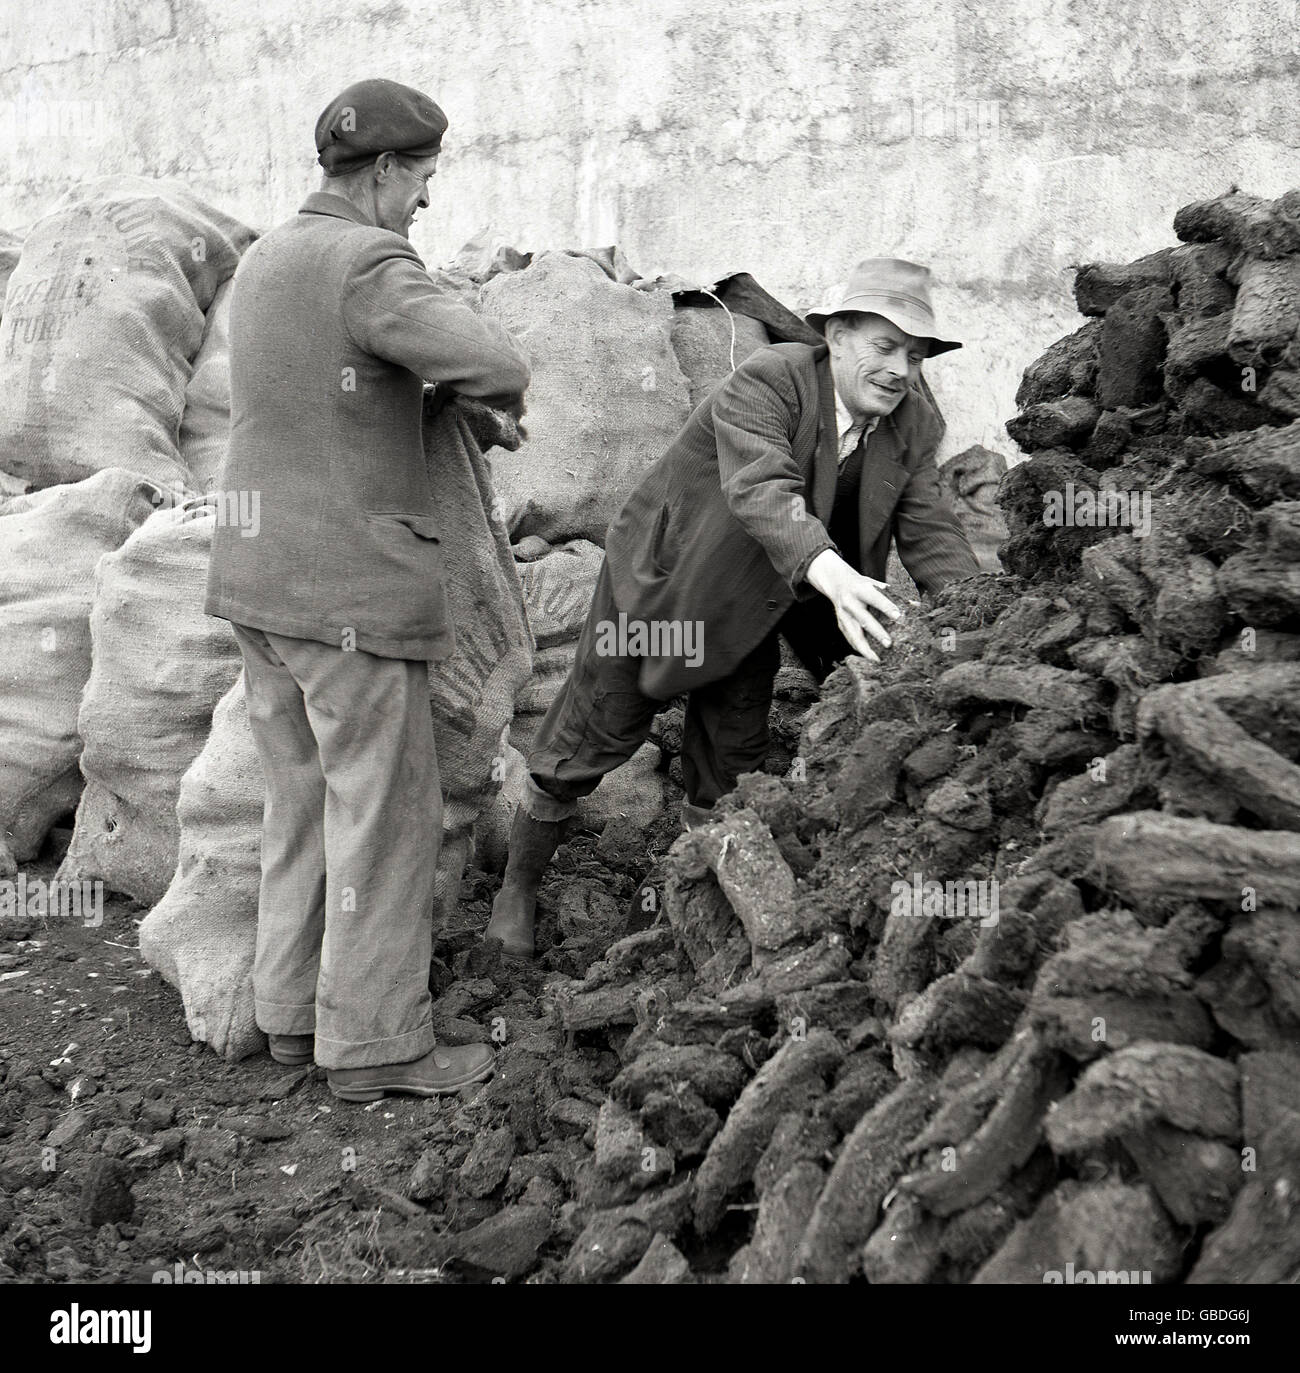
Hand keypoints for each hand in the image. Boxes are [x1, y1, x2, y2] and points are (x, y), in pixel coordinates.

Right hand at [805, 548, 901, 662]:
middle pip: (864, 620)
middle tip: (889, 644)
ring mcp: (843, 615)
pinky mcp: (840, 625)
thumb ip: (893, 594)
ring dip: (866, 649)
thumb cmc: (862, 585)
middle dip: (877, 633)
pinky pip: (850, 639)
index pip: (875, 599)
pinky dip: (860, 649)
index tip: (899, 617)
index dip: (886, 607)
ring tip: (878, 659)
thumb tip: (915, 605)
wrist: (837, 583)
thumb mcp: (875, 584)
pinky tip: (870, 657)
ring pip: (853, 635)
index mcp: (860, 589)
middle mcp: (849, 603)